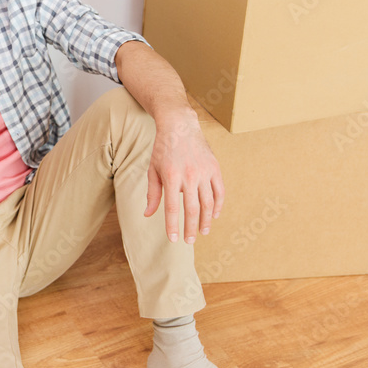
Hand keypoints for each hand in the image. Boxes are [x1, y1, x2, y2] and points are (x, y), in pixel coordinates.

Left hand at [144, 111, 223, 243]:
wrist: (179, 126)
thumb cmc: (162, 149)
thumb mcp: (153, 170)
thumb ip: (152, 194)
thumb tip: (148, 214)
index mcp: (171, 176)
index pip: (172, 208)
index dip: (173, 225)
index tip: (174, 239)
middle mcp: (189, 175)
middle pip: (192, 209)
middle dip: (190, 228)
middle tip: (189, 241)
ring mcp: (204, 172)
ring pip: (208, 203)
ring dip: (206, 220)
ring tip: (202, 232)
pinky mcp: (215, 168)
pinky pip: (220, 191)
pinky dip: (218, 205)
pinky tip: (214, 216)